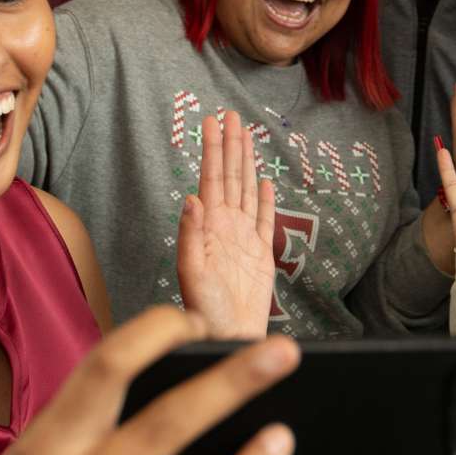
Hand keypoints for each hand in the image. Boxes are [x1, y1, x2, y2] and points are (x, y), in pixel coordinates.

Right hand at [0, 309, 297, 454]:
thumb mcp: (37, 447)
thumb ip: (100, 416)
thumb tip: (193, 373)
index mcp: (49, 445)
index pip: (109, 366)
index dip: (160, 331)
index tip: (199, 319)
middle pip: (164, 430)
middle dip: (231, 386)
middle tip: (284, 352)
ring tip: (284, 441)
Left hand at [177, 114, 275, 339]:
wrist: (229, 340)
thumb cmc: (205, 314)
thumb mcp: (192, 274)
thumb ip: (190, 235)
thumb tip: (191, 198)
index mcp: (209, 227)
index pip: (211, 179)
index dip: (212, 150)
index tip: (212, 121)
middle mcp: (225, 227)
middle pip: (229, 176)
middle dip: (230, 145)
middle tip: (230, 114)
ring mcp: (243, 238)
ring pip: (246, 189)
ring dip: (246, 161)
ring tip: (245, 135)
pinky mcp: (261, 254)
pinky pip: (264, 219)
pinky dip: (264, 199)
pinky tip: (263, 181)